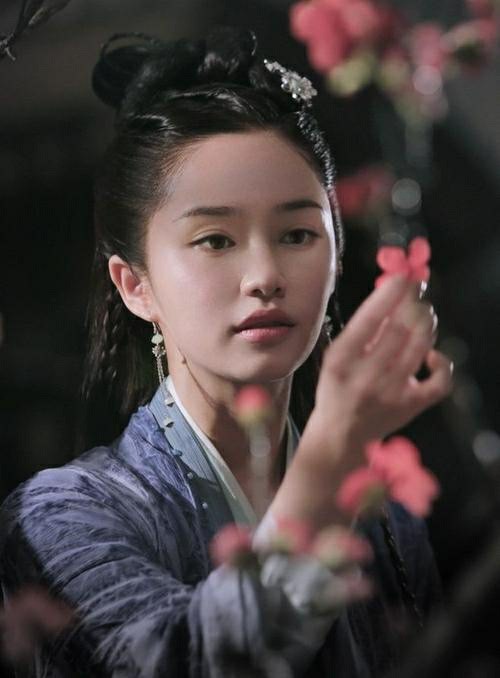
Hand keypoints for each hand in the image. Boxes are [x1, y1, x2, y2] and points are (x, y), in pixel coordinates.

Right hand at [310, 275, 452, 461]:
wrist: (339, 435)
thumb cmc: (337, 388)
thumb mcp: (336, 358)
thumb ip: (361, 331)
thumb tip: (392, 295)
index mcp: (340, 361)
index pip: (369, 319)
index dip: (389, 294)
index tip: (401, 277)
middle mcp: (364, 377)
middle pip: (399, 330)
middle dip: (413, 303)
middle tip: (417, 289)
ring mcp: (390, 394)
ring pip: (420, 348)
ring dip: (427, 324)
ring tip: (424, 313)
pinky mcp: (410, 407)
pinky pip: (439, 382)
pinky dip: (441, 363)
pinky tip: (431, 354)